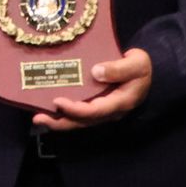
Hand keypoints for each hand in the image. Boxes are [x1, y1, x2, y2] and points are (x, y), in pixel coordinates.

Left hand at [32, 48, 152, 132]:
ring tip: (38, 117)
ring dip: (59, 120)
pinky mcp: (96, 105)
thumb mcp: (137, 64)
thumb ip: (118, 68)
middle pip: (82, 121)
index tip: (57, 101)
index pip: (94, 111)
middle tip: (38, 118)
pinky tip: (49, 108)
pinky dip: (64, 113)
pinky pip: (79, 113)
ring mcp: (102, 110)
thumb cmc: (141, 67)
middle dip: (60, 122)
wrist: (147, 72)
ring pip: (79, 120)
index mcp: (119, 103)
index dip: (75, 109)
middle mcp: (109, 111)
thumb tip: (96, 71)